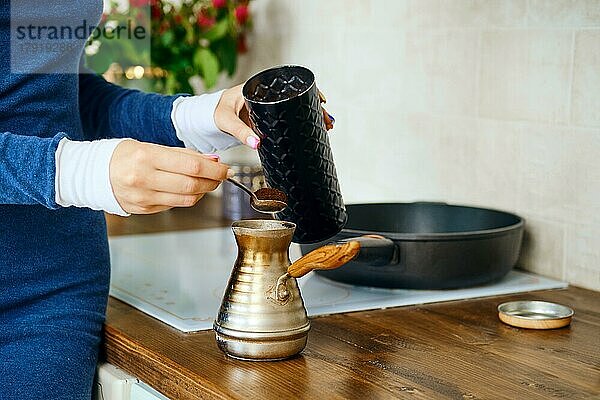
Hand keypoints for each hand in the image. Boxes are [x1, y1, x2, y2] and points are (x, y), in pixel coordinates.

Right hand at [109, 140, 231, 213]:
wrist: (95, 173)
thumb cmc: (124, 155)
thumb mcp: (152, 146)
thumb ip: (183, 154)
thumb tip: (212, 160)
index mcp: (146, 157)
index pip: (192, 166)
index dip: (215, 169)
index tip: (226, 168)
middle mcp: (144, 179)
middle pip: (192, 185)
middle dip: (213, 181)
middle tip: (221, 176)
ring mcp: (143, 197)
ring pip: (187, 199)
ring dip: (204, 191)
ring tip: (208, 182)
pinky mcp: (144, 209)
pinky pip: (175, 205)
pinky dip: (188, 197)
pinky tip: (189, 188)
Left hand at [214, 84, 334, 149]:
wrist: (209, 118)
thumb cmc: (216, 114)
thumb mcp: (227, 121)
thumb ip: (240, 132)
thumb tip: (256, 144)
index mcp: (259, 88)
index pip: (289, 85)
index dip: (309, 92)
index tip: (322, 100)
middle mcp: (267, 95)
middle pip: (298, 98)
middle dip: (316, 108)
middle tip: (328, 120)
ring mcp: (270, 107)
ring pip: (296, 109)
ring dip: (312, 116)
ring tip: (328, 126)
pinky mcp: (269, 119)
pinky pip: (289, 119)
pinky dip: (302, 123)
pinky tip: (315, 130)